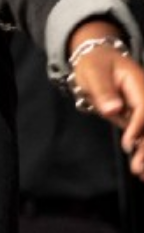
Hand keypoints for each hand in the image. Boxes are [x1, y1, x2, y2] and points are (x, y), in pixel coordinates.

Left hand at [68, 22, 143, 175]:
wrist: (98, 59)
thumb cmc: (94, 64)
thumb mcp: (93, 72)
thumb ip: (103, 91)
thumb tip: (113, 109)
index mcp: (139, 83)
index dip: (139, 127)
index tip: (127, 144)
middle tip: (138, 169)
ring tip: (140, 173)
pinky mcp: (139, 118)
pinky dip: (143, 150)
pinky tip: (141, 169)